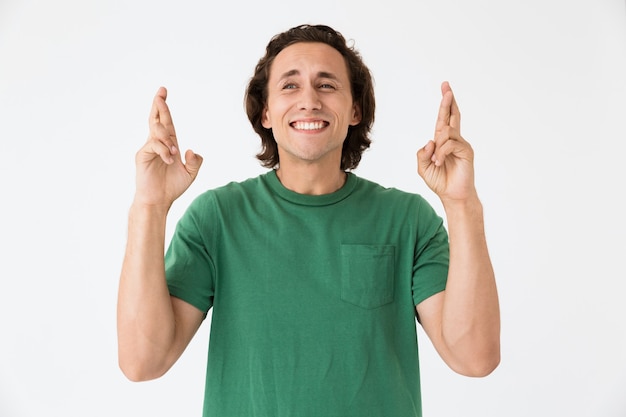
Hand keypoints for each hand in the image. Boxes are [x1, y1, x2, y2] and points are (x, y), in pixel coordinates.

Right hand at [133, 87, 202, 208]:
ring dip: (167, 139)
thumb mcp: (190, 174)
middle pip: (157, 120)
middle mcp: (157, 144)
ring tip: (174, 154)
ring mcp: (148, 149)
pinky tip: (169, 159)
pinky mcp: (142, 156)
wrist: (158, 201)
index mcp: (168, 145)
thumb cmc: (171, 187)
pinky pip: (154, 145)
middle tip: (161, 92)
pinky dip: (164, 150)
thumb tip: (192, 150)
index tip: (163, 93)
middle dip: (159, 106)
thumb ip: (195, 162)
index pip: (166, 122)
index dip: (164, 108)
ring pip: (157, 131)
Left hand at [417, 82, 475, 202]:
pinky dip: (441, 154)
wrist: (452, 195)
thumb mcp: (423, 167)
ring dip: (437, 147)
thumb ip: (422, 154)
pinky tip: (440, 164)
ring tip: (437, 162)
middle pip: (452, 115)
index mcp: (443, 141)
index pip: (444, 118)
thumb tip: (431, 140)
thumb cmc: (440, 181)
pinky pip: (449, 145)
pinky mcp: (466, 151)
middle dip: (447, 101)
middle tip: (446, 86)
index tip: (445, 88)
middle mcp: (453, 140)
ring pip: (445, 132)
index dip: (445, 104)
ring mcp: (461, 144)